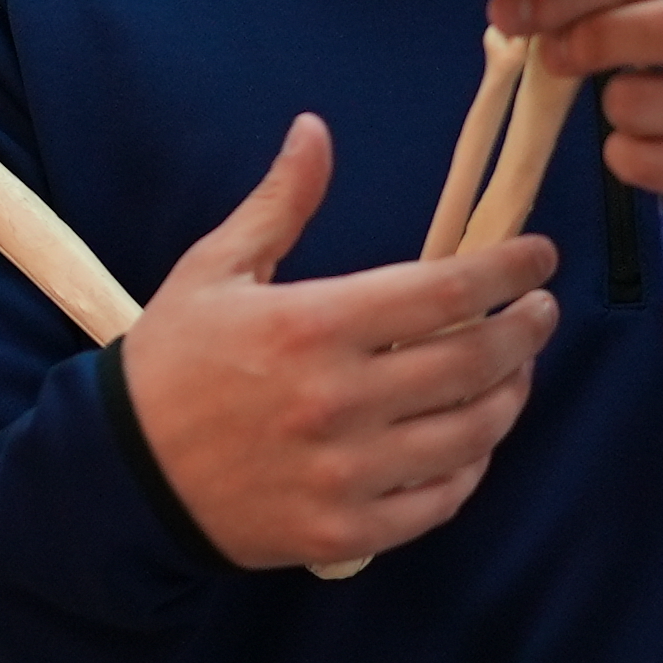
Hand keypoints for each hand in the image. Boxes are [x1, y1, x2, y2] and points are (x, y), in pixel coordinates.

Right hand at [120, 115, 558, 571]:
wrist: (121, 473)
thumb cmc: (170, 361)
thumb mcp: (213, 269)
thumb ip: (279, 204)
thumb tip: (315, 131)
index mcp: (311, 325)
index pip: (445, 291)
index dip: (508, 269)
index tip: (538, 257)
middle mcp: (339, 400)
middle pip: (474, 361)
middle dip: (527, 330)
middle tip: (541, 312)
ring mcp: (346, 472)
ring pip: (471, 434)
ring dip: (510, 397)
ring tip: (514, 372)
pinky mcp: (347, 532)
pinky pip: (441, 500)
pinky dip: (472, 467)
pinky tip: (472, 441)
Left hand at [495, 0, 662, 232]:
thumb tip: (518, 0)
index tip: (509, 9)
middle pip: (659, 28)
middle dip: (587, 41)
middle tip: (553, 54)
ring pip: (645, 104)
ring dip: (614, 106)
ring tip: (637, 102)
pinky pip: (649, 163)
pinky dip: (627, 155)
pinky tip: (657, 146)